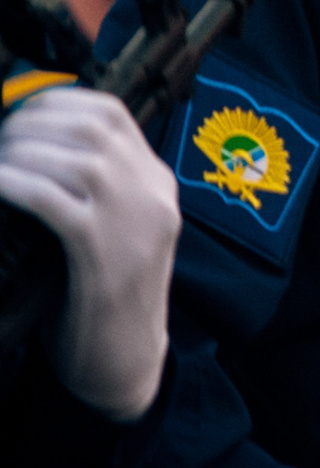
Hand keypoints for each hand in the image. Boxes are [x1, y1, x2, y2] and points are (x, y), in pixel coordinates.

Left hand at [0, 88, 179, 421]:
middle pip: (92, 129)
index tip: (19, 114)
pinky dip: (17, 185)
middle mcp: (153, 197)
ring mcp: (133, 225)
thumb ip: (90, 190)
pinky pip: (54, 201)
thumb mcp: (112, 231)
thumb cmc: (102, 299)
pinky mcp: (104, 255)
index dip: (57, 102)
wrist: (125, 364)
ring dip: (20, 154)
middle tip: (0, 145)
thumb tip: (32, 148)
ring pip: (75, 159)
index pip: (111, 114)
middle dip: (31, 125)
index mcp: (157, 186)